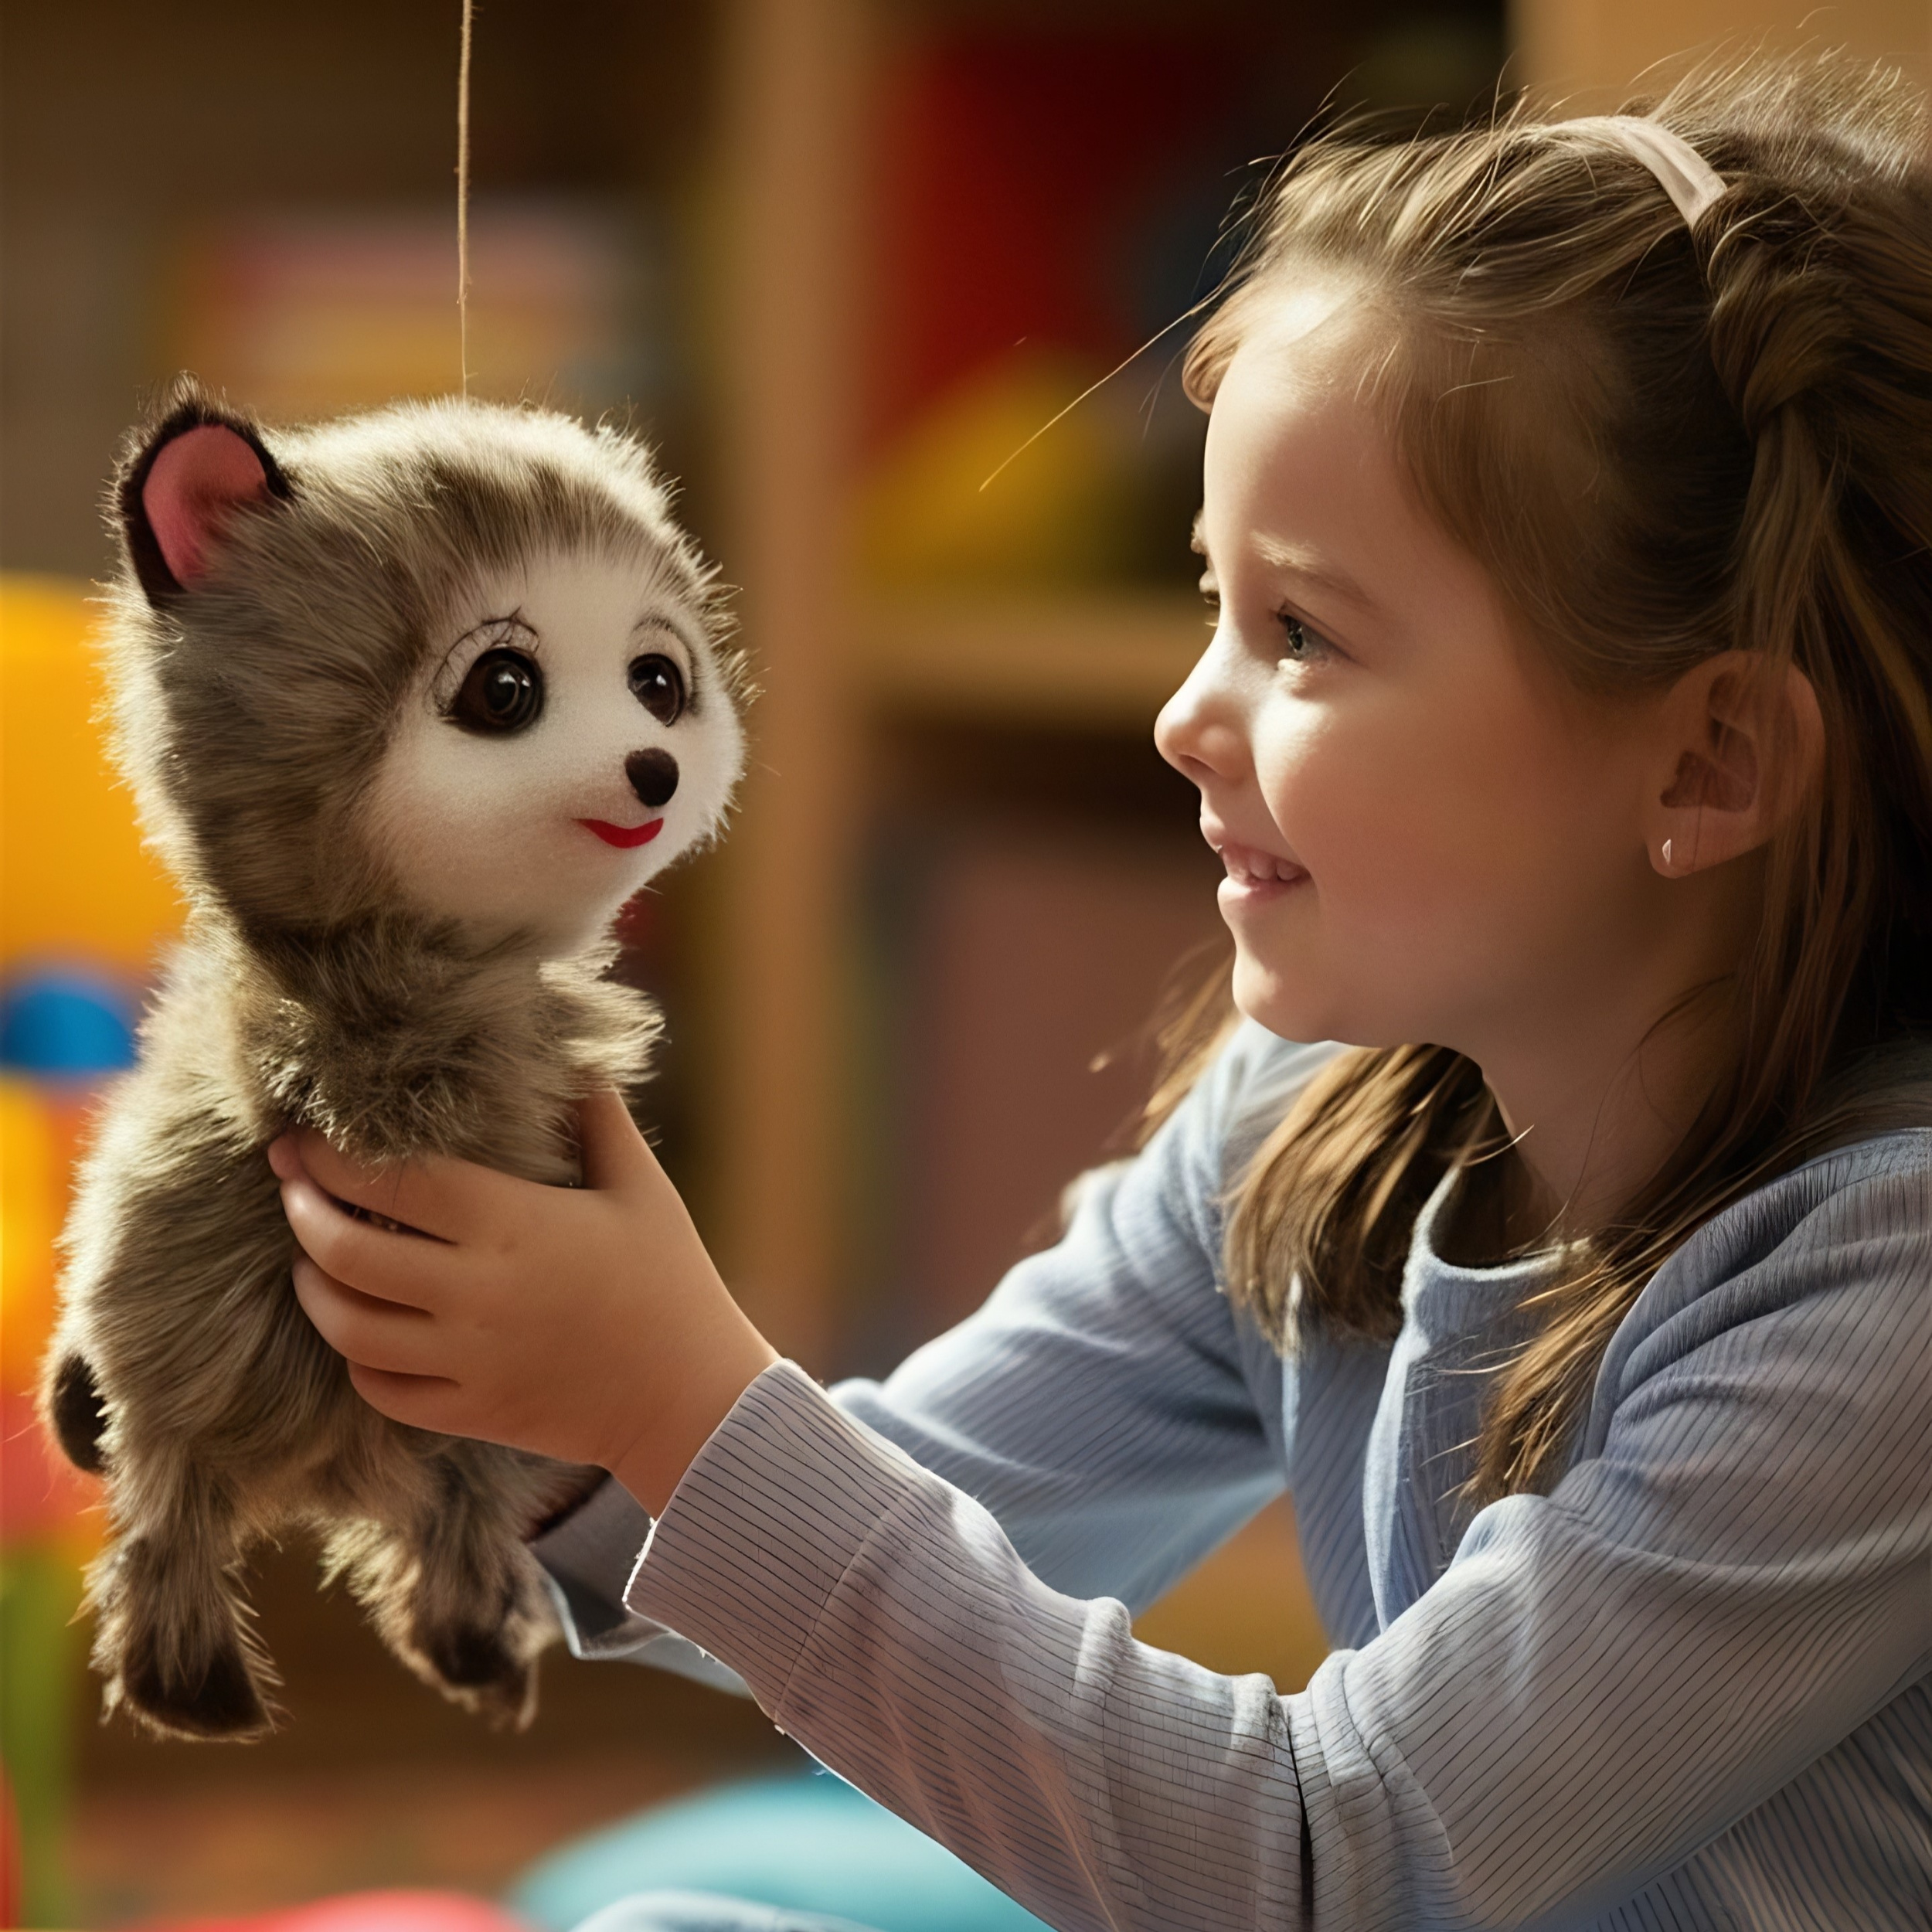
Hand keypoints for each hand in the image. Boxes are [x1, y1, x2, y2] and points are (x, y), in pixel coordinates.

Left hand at [270, 1091, 777, 1514]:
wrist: (691, 1394)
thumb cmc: (671, 1277)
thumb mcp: (641, 1186)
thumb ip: (597, 1115)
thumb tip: (569, 1054)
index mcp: (516, 1225)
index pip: (396, 1181)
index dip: (333, 1157)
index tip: (303, 1138)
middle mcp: (479, 1293)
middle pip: (348, 1252)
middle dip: (303, 1211)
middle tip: (289, 1186)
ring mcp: (468, 1359)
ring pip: (348, 1327)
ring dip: (312, 1287)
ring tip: (307, 1258)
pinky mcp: (470, 1411)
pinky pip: (380, 1388)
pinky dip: (355, 1358)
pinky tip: (357, 1329)